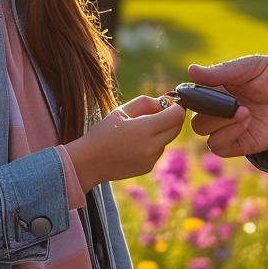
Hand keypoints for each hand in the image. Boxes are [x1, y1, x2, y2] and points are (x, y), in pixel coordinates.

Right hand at [64, 95, 184, 191]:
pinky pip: (158, 151)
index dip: (175, 107)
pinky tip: (134, 144)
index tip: (165, 104)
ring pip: (167, 139)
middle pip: (177, 128)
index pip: (177, 115)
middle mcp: (152, 146)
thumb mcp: (122, 110)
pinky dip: (153, 144)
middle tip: (155, 113)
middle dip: (171, 118)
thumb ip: (146, 102)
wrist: (89, 162)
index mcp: (145, 129)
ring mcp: (151, 159)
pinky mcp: (148, 167)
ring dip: (160, 132)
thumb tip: (165, 101)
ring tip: (137, 131)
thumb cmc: (103, 132)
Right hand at [187, 57, 267, 156]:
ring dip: (219, 122)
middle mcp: (220, 109)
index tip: (195, 93)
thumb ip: (221, 72)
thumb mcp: (250, 67)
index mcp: (218, 88)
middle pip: (194, 117)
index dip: (189, 97)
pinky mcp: (241, 143)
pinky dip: (227, 135)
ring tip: (245, 111)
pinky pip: (220, 146)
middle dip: (207, 111)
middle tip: (230, 103)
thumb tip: (191, 70)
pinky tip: (246, 122)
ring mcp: (229, 127)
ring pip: (203, 132)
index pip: (192, 96)